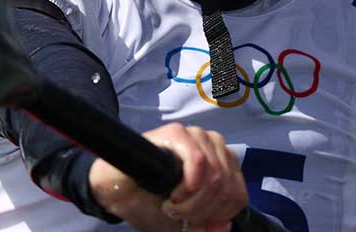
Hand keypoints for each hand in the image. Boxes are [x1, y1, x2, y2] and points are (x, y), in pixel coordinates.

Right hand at [88, 123, 248, 231]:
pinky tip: (172, 194)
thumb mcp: (187, 222)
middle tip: (178, 215)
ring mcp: (195, 136)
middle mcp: (212, 146)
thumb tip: (224, 224)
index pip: (238, 194)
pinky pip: (198, 161)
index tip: (195, 222)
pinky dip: (188, 185)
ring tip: (172, 205)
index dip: (219, 216)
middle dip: (202, 211)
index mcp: (222, 164)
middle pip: (227, 187)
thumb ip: (209, 225)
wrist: (117, 191)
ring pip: (216, 175)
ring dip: (194, 201)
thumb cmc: (152, 202)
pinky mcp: (176, 132)